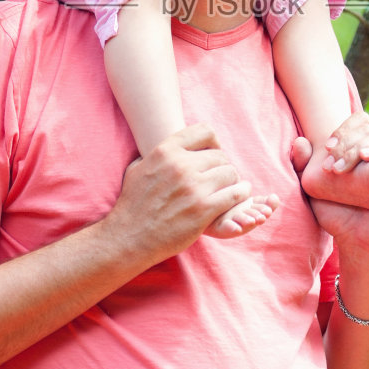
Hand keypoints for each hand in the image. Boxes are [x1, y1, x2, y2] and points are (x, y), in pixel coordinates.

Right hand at [104, 123, 267, 262]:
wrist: (128, 238)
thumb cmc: (133, 205)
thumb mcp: (138, 168)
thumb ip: (157, 154)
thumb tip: (168, 145)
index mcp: (165, 151)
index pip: (205, 131)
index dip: (214, 143)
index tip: (213, 156)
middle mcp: (180, 165)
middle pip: (220, 156)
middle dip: (222, 168)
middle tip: (220, 181)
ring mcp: (193, 187)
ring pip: (230, 173)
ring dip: (232, 182)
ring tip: (230, 190)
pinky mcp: (203, 209)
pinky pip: (234, 194)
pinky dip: (240, 195)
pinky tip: (238, 197)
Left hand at [291, 117, 368, 253]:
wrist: (356, 240)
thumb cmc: (336, 213)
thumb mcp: (313, 190)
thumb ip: (301, 167)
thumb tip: (300, 142)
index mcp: (359, 149)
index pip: (356, 124)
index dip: (343, 131)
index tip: (327, 148)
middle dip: (351, 145)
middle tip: (336, 168)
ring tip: (362, 156)